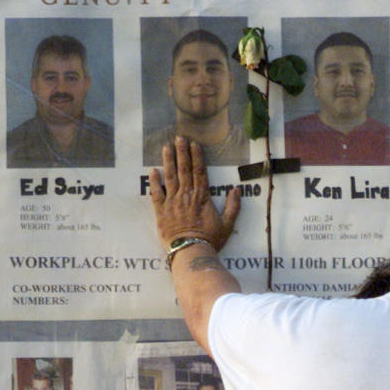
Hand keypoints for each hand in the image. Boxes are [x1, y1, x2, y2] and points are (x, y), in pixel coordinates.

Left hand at [148, 137, 241, 251]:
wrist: (191, 252)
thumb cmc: (210, 240)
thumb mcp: (227, 225)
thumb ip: (233, 207)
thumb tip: (236, 190)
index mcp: (202, 197)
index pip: (200, 172)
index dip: (197, 157)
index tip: (194, 144)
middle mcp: (186, 195)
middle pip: (184, 169)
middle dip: (182, 152)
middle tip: (179, 137)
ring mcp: (173, 202)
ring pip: (170, 177)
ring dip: (168, 161)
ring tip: (166, 147)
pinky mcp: (161, 211)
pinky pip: (156, 193)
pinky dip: (154, 182)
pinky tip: (152, 170)